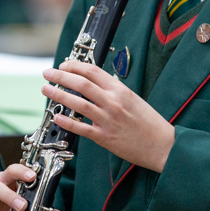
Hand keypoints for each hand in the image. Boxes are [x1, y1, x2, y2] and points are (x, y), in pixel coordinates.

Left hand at [41, 60, 174, 171]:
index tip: (63, 65)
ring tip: (46, 89)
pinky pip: (82, 128)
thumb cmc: (149, 122)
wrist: (163, 145)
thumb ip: (113, 90)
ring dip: (59, 95)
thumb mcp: (133, 98)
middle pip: (81, 84)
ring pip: (78, 103)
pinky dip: (68, 122)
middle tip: (47, 73)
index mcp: (120, 90)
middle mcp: (113, 102)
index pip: (93, 71)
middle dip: (60, 76)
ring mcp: (108, 120)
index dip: (74, 66)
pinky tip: (56, 117)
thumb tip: (93, 82)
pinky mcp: (105, 138)